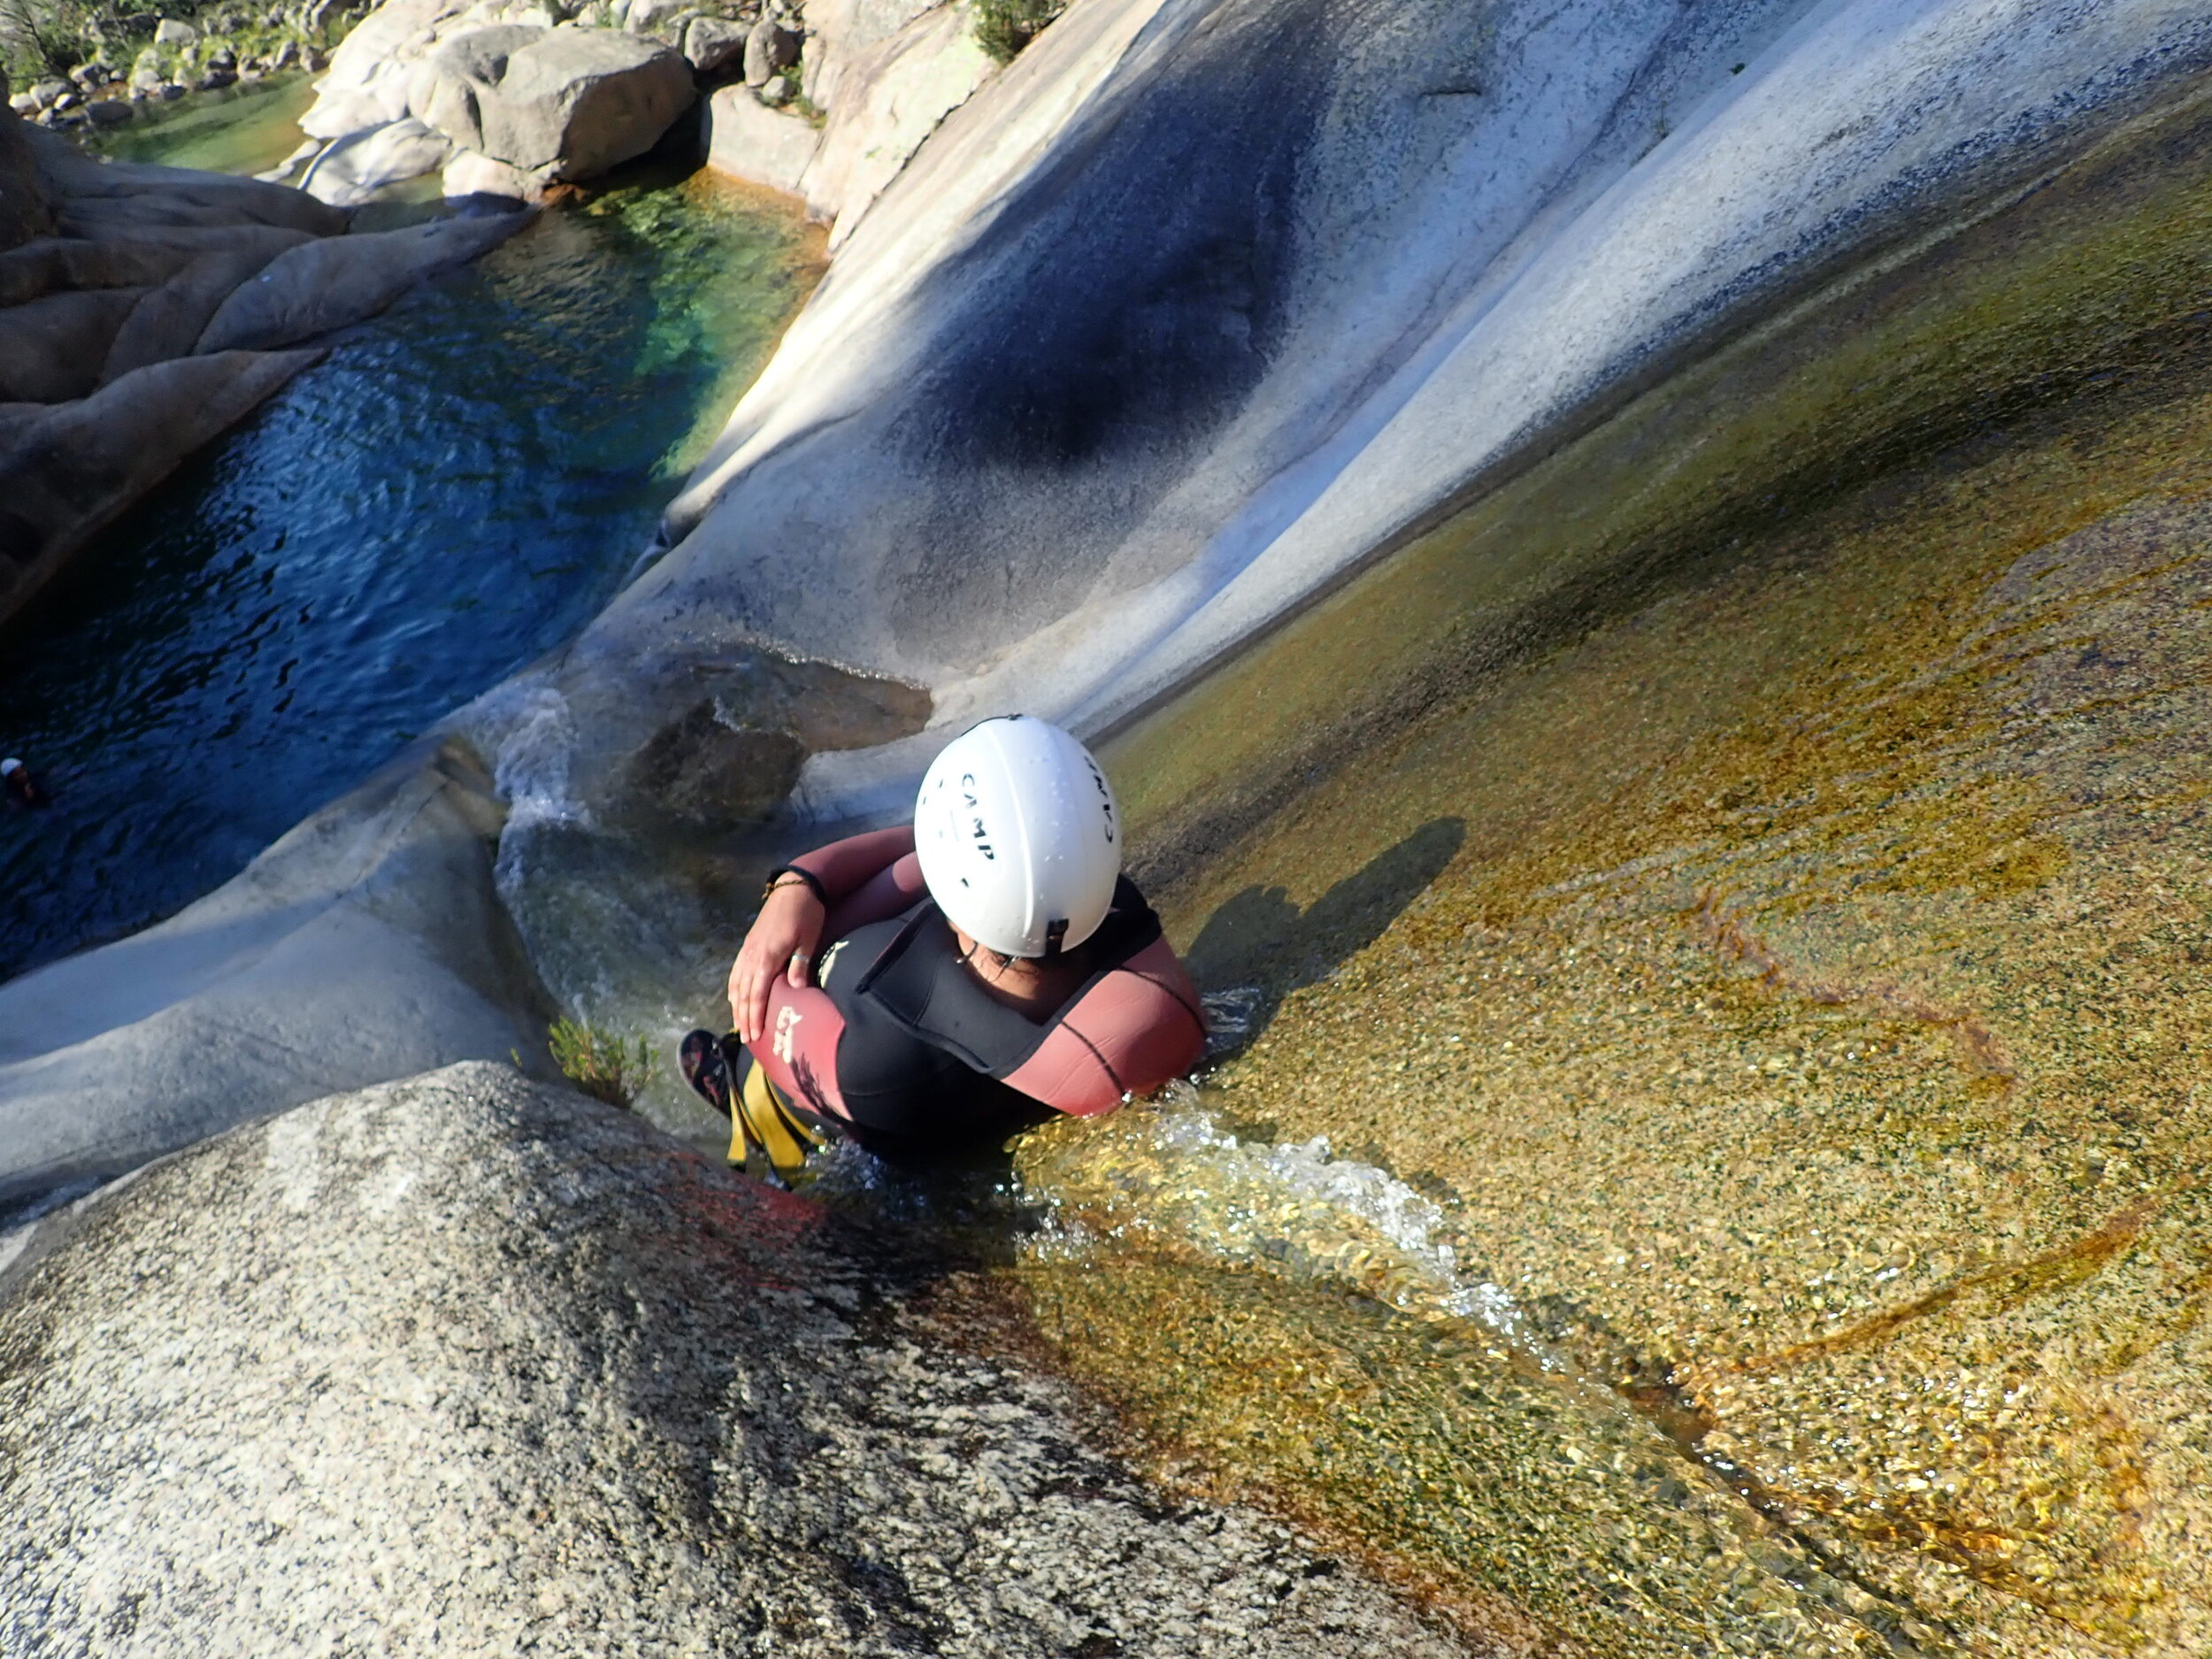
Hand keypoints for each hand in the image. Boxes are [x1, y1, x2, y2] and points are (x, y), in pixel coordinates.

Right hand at [729, 880, 826, 1044]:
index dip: (755, 1015)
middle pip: (745, 992)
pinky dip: (734, 987)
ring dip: (737, 1006)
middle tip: (747, 1038)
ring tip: (739, 1024)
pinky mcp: (748, 944)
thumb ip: (800, 963)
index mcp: (768, 956)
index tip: (755, 1034)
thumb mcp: (808, 938)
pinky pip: (736, 970)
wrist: (793, 887)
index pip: (758, 993)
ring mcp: (748, 949)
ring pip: (737, 983)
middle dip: (744, 1017)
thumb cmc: (805, 914)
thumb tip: (796, 989)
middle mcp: (753, 955)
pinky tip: (734, 998)